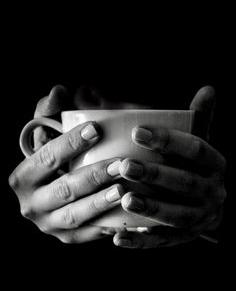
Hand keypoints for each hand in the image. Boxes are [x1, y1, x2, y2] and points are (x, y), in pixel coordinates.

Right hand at [9, 85, 123, 243]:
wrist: (54, 188)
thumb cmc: (56, 152)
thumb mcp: (48, 129)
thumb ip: (50, 108)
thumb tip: (58, 91)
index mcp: (23, 176)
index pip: (47, 157)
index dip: (70, 143)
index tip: (96, 129)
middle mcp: (30, 205)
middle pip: (64, 189)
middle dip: (93, 176)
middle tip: (120, 163)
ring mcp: (48, 225)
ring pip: (76, 216)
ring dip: (101, 203)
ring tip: (124, 189)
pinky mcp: (67, 239)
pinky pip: (89, 235)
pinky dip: (109, 227)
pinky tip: (130, 217)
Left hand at [114, 86, 225, 247]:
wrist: (208, 203)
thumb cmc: (193, 164)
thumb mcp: (198, 140)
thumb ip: (199, 117)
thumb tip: (208, 88)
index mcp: (217, 164)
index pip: (196, 149)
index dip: (168, 140)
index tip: (137, 131)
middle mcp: (215, 192)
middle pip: (186, 183)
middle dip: (155, 175)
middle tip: (125, 165)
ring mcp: (202, 218)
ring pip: (177, 216)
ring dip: (151, 208)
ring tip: (124, 199)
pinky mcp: (184, 239)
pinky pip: (163, 242)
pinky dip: (142, 241)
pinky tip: (118, 237)